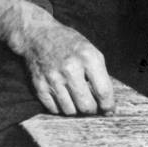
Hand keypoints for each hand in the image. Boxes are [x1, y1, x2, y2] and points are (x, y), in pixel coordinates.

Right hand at [0, 0, 115, 115]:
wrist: (38, 35)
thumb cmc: (69, 43)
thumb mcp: (91, 50)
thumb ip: (101, 75)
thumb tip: (108, 103)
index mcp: (88, 57)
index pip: (103, 91)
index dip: (108, 105)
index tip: (109, 110)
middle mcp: (70, 68)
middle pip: (86, 106)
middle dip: (92, 110)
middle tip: (92, 106)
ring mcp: (53, 78)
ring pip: (70, 111)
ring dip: (76, 109)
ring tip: (76, 98)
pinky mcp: (39, 86)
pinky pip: (55, 110)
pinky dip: (61, 107)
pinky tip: (63, 96)